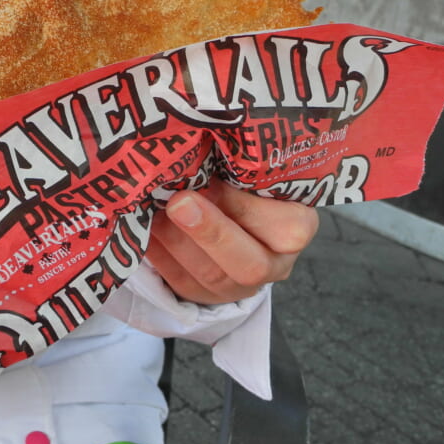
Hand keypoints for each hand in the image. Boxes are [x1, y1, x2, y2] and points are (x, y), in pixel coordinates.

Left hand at [146, 180, 317, 304]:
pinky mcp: (206, 295)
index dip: (245, 207)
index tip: (212, 180)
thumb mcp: (249, 171)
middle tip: (178, 202)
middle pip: (250, 265)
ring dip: (176, 241)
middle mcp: (276, 263)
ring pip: (210, 276)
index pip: (287, 228)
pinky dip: (160, 254)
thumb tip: (199, 148)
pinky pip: (181, 282)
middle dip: (210, 233)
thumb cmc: (242, 181)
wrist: (228, 214)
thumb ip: (235, 165)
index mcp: (297, 226)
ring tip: (153, 208)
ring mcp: (241, 287)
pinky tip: (146, 226)